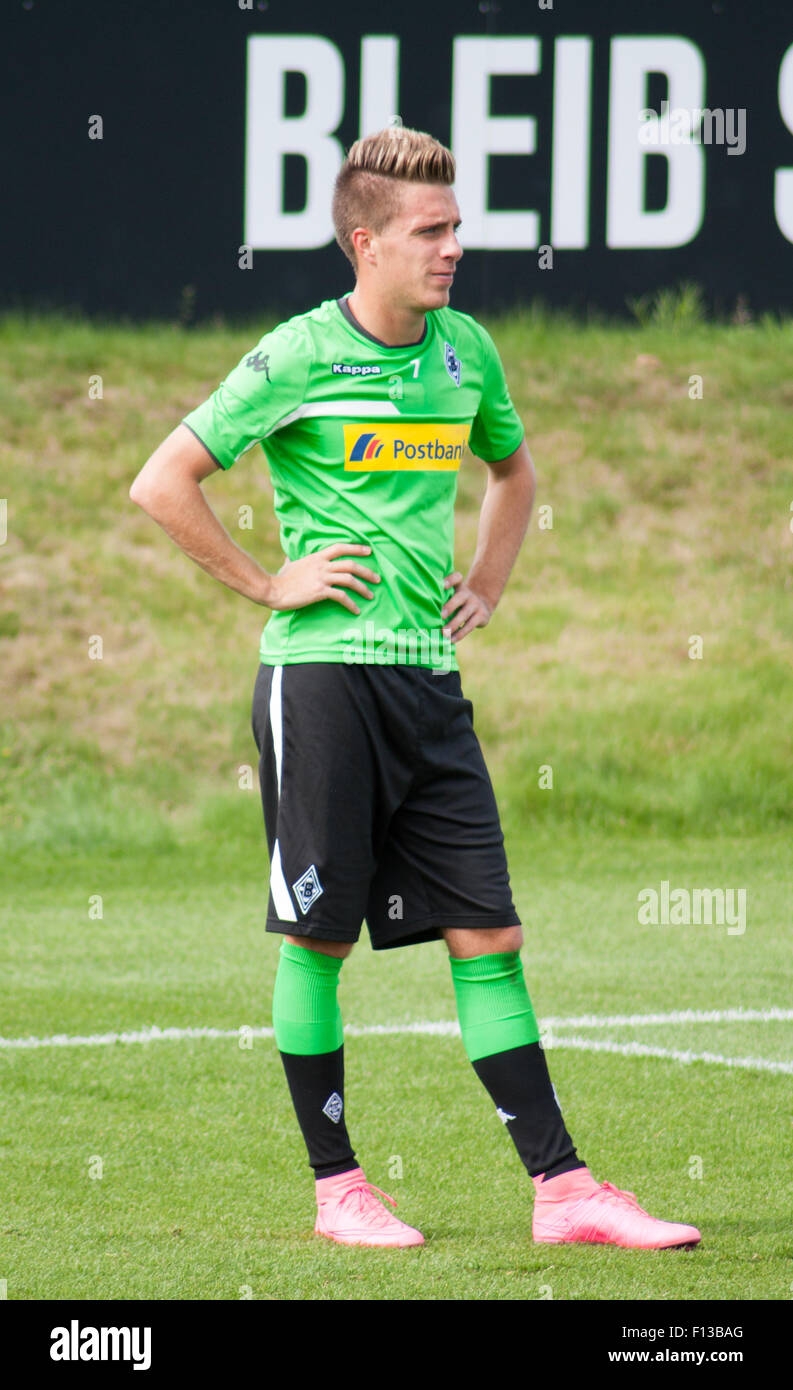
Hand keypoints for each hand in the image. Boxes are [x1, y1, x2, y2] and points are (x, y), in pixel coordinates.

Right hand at [265, 542, 379, 615]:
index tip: (369, 551)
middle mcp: (321, 565)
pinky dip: (351, 604)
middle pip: (350, 564)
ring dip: (363, 588)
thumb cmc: (280, 579)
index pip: (340, 547)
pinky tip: (356, 610)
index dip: (356, 548)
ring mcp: (321, 578)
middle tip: (377, 579)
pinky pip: (341, 596)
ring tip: (371, 595)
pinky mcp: (319, 592)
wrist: (272, 589)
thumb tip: (288, 559)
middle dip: (367, 571)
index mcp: (316, 557)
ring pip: (349, 579)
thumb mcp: (288, 565)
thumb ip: (292, 561)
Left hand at [440, 571, 492, 642]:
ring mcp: (475, 605)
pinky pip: (470, 626)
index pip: (457, 578)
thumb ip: (441, 597)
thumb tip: (419, 610)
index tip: (442, 585)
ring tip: (444, 633)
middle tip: (440, 615)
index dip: (450, 580)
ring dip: (453, 624)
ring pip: (464, 614)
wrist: (483, 605)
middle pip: (460, 597)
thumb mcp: (453, 594)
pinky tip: (451, 640)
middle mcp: (467, 594)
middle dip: (450, 606)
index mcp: (459, 586)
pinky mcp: (481, 616)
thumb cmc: (458, 601)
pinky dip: (460, 634)